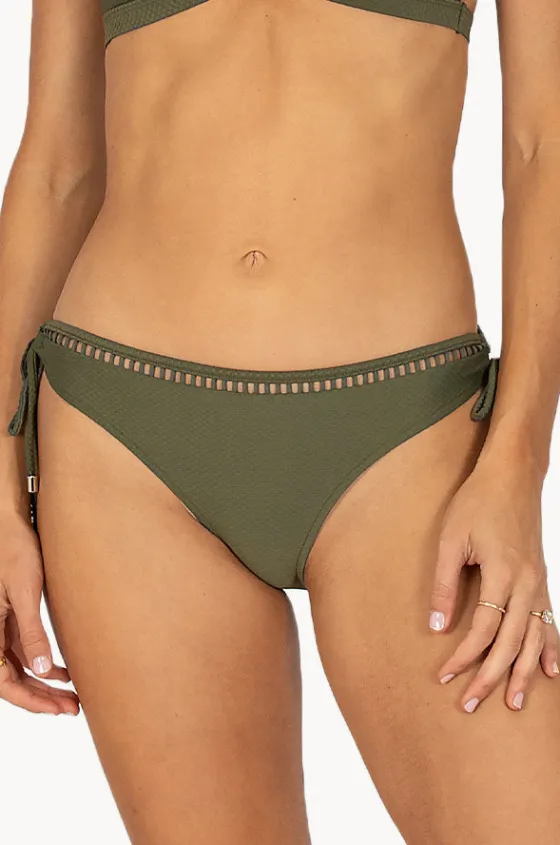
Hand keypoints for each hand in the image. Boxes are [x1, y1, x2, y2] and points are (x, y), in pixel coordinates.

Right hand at [0, 506, 79, 714]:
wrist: (10, 525)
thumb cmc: (14, 551)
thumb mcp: (25, 592)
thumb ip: (32, 632)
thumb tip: (42, 670)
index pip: (4, 681)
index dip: (30, 700)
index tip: (57, 710)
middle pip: (12, 679)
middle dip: (41, 698)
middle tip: (71, 709)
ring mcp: (0, 627)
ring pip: (19, 667)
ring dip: (43, 684)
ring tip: (72, 697)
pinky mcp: (11, 618)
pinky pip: (23, 651)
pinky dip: (42, 664)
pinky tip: (63, 672)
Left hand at [429, 459, 558, 712]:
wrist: (511, 477)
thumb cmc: (476, 503)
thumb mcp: (450, 539)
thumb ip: (444, 585)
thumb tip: (436, 628)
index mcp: (503, 574)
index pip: (483, 630)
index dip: (463, 657)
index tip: (445, 678)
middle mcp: (527, 584)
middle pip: (511, 643)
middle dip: (490, 677)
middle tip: (471, 705)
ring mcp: (539, 583)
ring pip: (536, 639)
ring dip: (526, 673)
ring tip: (515, 703)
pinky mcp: (542, 579)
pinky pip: (551, 622)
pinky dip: (552, 648)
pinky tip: (553, 671)